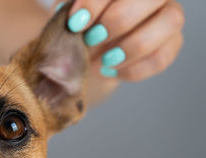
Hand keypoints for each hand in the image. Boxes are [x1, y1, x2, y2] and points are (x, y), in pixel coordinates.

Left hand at [58, 0, 183, 81]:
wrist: (85, 56)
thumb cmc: (78, 29)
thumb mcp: (68, 15)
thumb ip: (68, 9)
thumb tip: (66, 13)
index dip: (96, 2)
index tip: (75, 22)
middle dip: (118, 20)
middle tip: (90, 40)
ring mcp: (167, 16)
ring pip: (170, 21)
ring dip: (133, 45)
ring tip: (104, 60)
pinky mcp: (171, 44)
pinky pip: (163, 55)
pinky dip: (134, 68)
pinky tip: (111, 70)